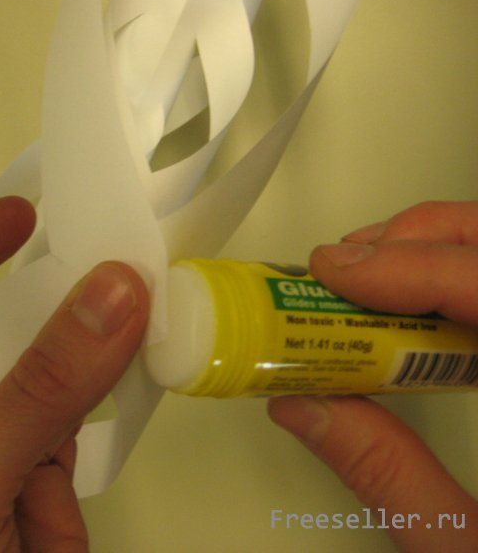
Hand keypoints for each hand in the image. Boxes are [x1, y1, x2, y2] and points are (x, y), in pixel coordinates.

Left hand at [0, 197, 148, 551]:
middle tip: (106, 254)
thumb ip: (34, 396)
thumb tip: (101, 300)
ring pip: (58, 378)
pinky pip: (87, 427)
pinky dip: (111, 403)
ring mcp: (7, 456)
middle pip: (5, 335)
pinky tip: (128, 381)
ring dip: (92, 346)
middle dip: (51, 299)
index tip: (20, 215)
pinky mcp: (51, 491)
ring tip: (133, 299)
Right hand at [268, 201, 477, 551]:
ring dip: (434, 252)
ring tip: (362, 277)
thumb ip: (391, 476)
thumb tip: (299, 406)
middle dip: (423, 240)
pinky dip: (453, 282)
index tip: (334, 271)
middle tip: (342, 266)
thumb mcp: (469, 550)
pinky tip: (407, 306)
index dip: (419, 265)